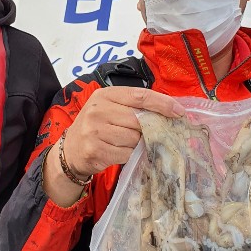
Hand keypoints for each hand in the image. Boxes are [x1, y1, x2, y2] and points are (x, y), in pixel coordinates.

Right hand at [63, 86, 183, 179]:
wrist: (70, 150)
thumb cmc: (96, 126)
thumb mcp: (109, 108)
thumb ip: (132, 107)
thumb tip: (168, 112)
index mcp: (105, 95)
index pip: (140, 95)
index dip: (163, 103)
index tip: (179, 111)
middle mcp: (98, 110)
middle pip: (139, 119)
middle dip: (149, 128)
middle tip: (150, 133)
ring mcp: (95, 131)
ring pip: (134, 138)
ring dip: (137, 143)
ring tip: (127, 142)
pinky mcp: (96, 150)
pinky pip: (126, 154)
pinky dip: (128, 154)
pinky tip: (119, 152)